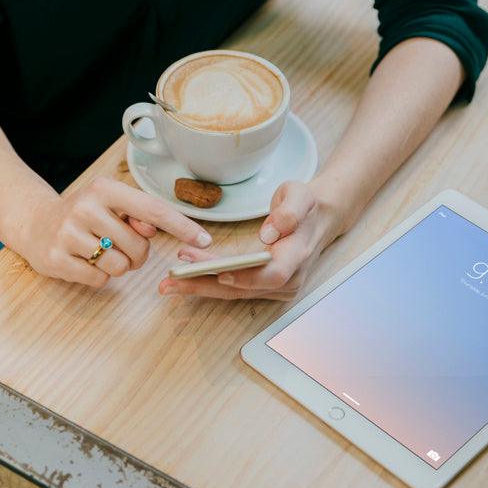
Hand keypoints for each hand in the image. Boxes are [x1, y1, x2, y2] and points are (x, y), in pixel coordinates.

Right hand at [18, 177, 211, 288]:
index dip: (182, 226)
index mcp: (104, 189)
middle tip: (119, 246)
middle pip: (139, 246)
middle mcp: (85, 208)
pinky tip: (85, 261)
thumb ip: (138, 213)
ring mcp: (68, 235)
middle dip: (137, 254)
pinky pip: (99, 280)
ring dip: (118, 267)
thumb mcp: (110, 203)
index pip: (153, 209)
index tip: (205, 239)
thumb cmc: (84, 213)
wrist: (33, 222)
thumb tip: (153, 228)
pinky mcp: (56, 260)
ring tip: (100, 252)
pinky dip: (99, 276)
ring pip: (120, 267)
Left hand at [158, 181, 340, 299]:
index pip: (274, 274)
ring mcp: (277, 288)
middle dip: (206, 285)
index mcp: (298, 255)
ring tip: (169, 283)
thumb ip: (290, 211)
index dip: (247, 277)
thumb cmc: (307, 206)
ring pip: (235, 292)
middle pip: (244, 288)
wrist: (318, 221)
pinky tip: (184, 279)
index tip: (220, 272)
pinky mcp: (264, 288)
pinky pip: (234, 289)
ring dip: (200, 287)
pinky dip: (208, 284)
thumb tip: (271, 232)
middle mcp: (289, 279)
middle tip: (173, 279)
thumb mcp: (302, 195)